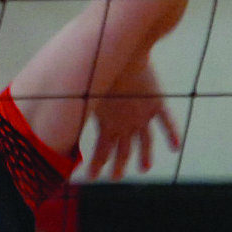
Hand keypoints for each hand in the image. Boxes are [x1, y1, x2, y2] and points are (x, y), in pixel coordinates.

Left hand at [87, 60, 179, 179]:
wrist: (125, 53)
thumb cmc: (99, 70)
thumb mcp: (84, 93)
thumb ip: (77, 109)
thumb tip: (55, 117)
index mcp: (108, 124)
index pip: (101, 152)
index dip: (96, 166)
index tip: (91, 178)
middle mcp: (127, 125)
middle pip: (123, 152)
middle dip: (118, 166)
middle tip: (115, 178)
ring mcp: (144, 117)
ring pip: (145, 143)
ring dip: (144, 156)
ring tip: (144, 168)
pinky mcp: (157, 105)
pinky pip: (167, 124)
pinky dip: (172, 135)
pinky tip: (175, 147)